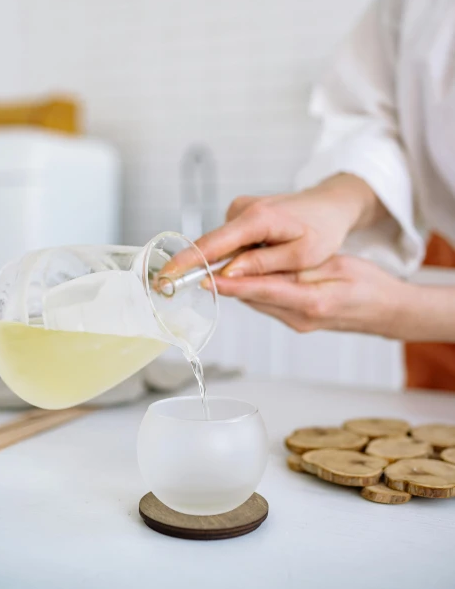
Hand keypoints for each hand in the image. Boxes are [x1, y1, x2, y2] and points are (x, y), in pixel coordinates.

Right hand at [191, 174, 385, 276]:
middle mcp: (243, 209)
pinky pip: (232, 242)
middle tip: (220, 288)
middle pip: (213, 247)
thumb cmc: (323, 230)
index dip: (187, 263)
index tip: (165, 277)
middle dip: (211, 270)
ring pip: (224, 247)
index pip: (213, 244)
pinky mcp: (241, 213)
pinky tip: (268, 255)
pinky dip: (241, 255)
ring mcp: (240, 208)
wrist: (330, 204)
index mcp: (258, 219)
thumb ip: (262, 265)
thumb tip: (226, 274)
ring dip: (236, 264)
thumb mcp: (301, 256)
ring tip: (274, 264)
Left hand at [213, 255, 408, 336]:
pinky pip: (268, 304)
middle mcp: (300, 318)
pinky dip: (253, 289)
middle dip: (227, 283)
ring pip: (258, 302)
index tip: (207, 278)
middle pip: (254, 299)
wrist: (388, 311)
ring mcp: (297, 323)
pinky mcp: (296, 321)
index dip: (232, 285)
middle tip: (200, 265)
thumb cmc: (369, 285)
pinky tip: (244, 274)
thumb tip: (264, 268)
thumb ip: (301, 270)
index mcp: (312, 303)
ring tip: (214, 265)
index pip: (263, 292)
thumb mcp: (338, 267)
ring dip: (237, 286)